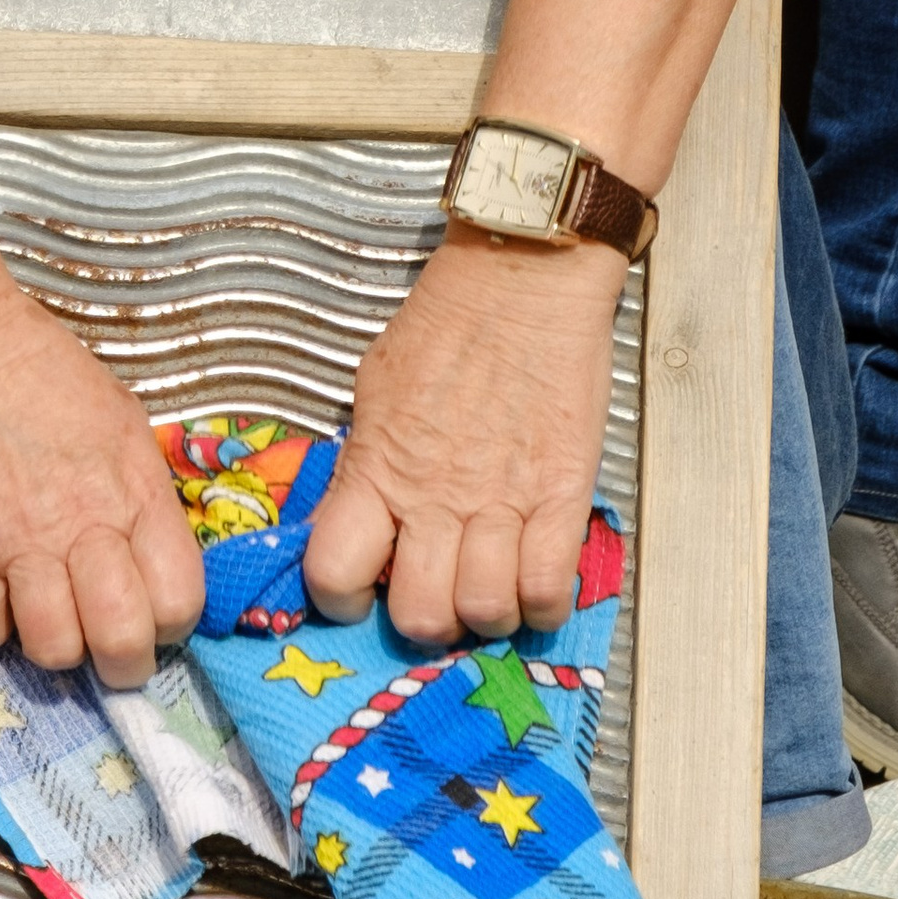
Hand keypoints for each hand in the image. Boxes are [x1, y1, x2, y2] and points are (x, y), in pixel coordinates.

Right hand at [0, 294, 203, 688]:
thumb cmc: (51, 376)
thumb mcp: (128, 424)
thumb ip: (146, 496)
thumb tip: (157, 560)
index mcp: (136, 492)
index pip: (179, 599)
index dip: (172, 624)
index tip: (156, 617)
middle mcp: (84, 525)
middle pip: (120, 641)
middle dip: (122, 663)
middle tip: (111, 652)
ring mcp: (19, 541)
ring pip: (52, 648)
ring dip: (56, 649)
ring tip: (53, 624)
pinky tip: (0, 598)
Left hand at [300, 228, 624, 641]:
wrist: (523, 278)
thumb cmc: (447, 321)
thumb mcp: (376, 388)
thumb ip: (368, 459)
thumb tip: (361, 509)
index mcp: (377, 466)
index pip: (334, 571)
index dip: (342, 596)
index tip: (362, 587)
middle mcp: (434, 496)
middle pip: (418, 614)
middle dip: (423, 619)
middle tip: (434, 591)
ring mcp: (502, 500)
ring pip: (484, 612)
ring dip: (484, 614)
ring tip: (486, 586)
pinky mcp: (563, 494)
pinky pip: (548, 587)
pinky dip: (541, 603)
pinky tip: (534, 582)